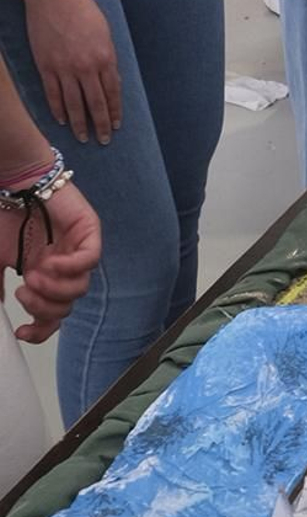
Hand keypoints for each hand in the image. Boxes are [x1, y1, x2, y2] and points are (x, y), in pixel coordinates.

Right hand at [5, 178, 102, 342]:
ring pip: (80, 288)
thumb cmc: (6, 216)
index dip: (40, 330)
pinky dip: (69, 267)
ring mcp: (78, 251)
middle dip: (43, 307)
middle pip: (66, 307)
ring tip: (33, 275)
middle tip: (25, 292)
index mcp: (45, 277)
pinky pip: (89, 260)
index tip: (22, 333)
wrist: (15, 183)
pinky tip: (49, 262)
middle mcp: (63, 268)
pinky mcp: (89, 232)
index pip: (51, 315)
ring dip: (54, 289)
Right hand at [26, 0, 121, 145]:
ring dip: (80, 123)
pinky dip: (58, 109)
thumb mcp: (105, 32)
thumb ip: (107, 57)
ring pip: (74, 104)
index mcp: (105, 57)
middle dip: (101, 124)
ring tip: (83, 137)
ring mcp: (65, 68)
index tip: (116, 126)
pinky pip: (53, 94)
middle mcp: (86, 67)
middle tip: (103, 140)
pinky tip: (62, 120)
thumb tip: (109, 78)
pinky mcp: (46, 66)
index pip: (112, 93)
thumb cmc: (83, 9)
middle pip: (95, 103)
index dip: (115, 111)